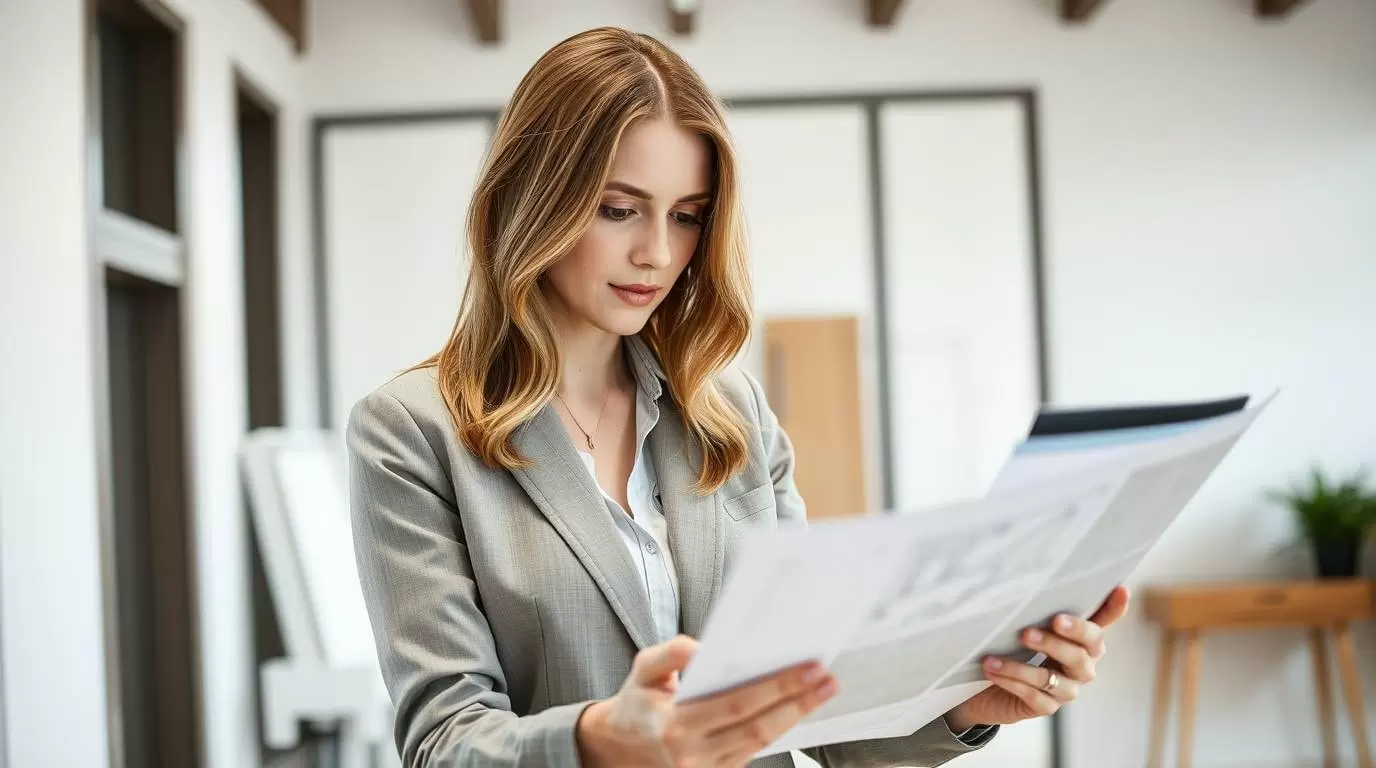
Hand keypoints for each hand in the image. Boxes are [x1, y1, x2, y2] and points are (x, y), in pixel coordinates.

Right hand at [576, 634, 838, 766]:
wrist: (617, 747)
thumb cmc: (637, 702)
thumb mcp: (644, 667)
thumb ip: (671, 653)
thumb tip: (706, 649)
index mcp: (672, 725)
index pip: (734, 704)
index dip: (775, 687)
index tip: (805, 667)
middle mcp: (691, 753)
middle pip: (756, 726)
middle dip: (797, 701)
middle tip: (826, 677)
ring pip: (760, 743)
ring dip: (795, 716)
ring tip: (822, 690)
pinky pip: (752, 752)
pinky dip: (778, 729)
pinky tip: (795, 708)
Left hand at [945, 586, 1130, 731]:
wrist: (989, 688)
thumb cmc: (1014, 648)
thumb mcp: (1026, 624)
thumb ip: (1037, 606)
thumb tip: (1029, 576)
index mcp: (1083, 642)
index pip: (1101, 624)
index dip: (1114, 610)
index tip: (1120, 590)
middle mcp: (1082, 666)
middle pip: (1081, 654)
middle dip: (1055, 642)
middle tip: (1027, 632)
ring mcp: (1066, 689)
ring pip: (1051, 679)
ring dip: (1020, 667)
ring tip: (994, 659)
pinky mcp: (1046, 707)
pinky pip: (1034, 696)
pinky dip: (1011, 683)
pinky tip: (993, 672)